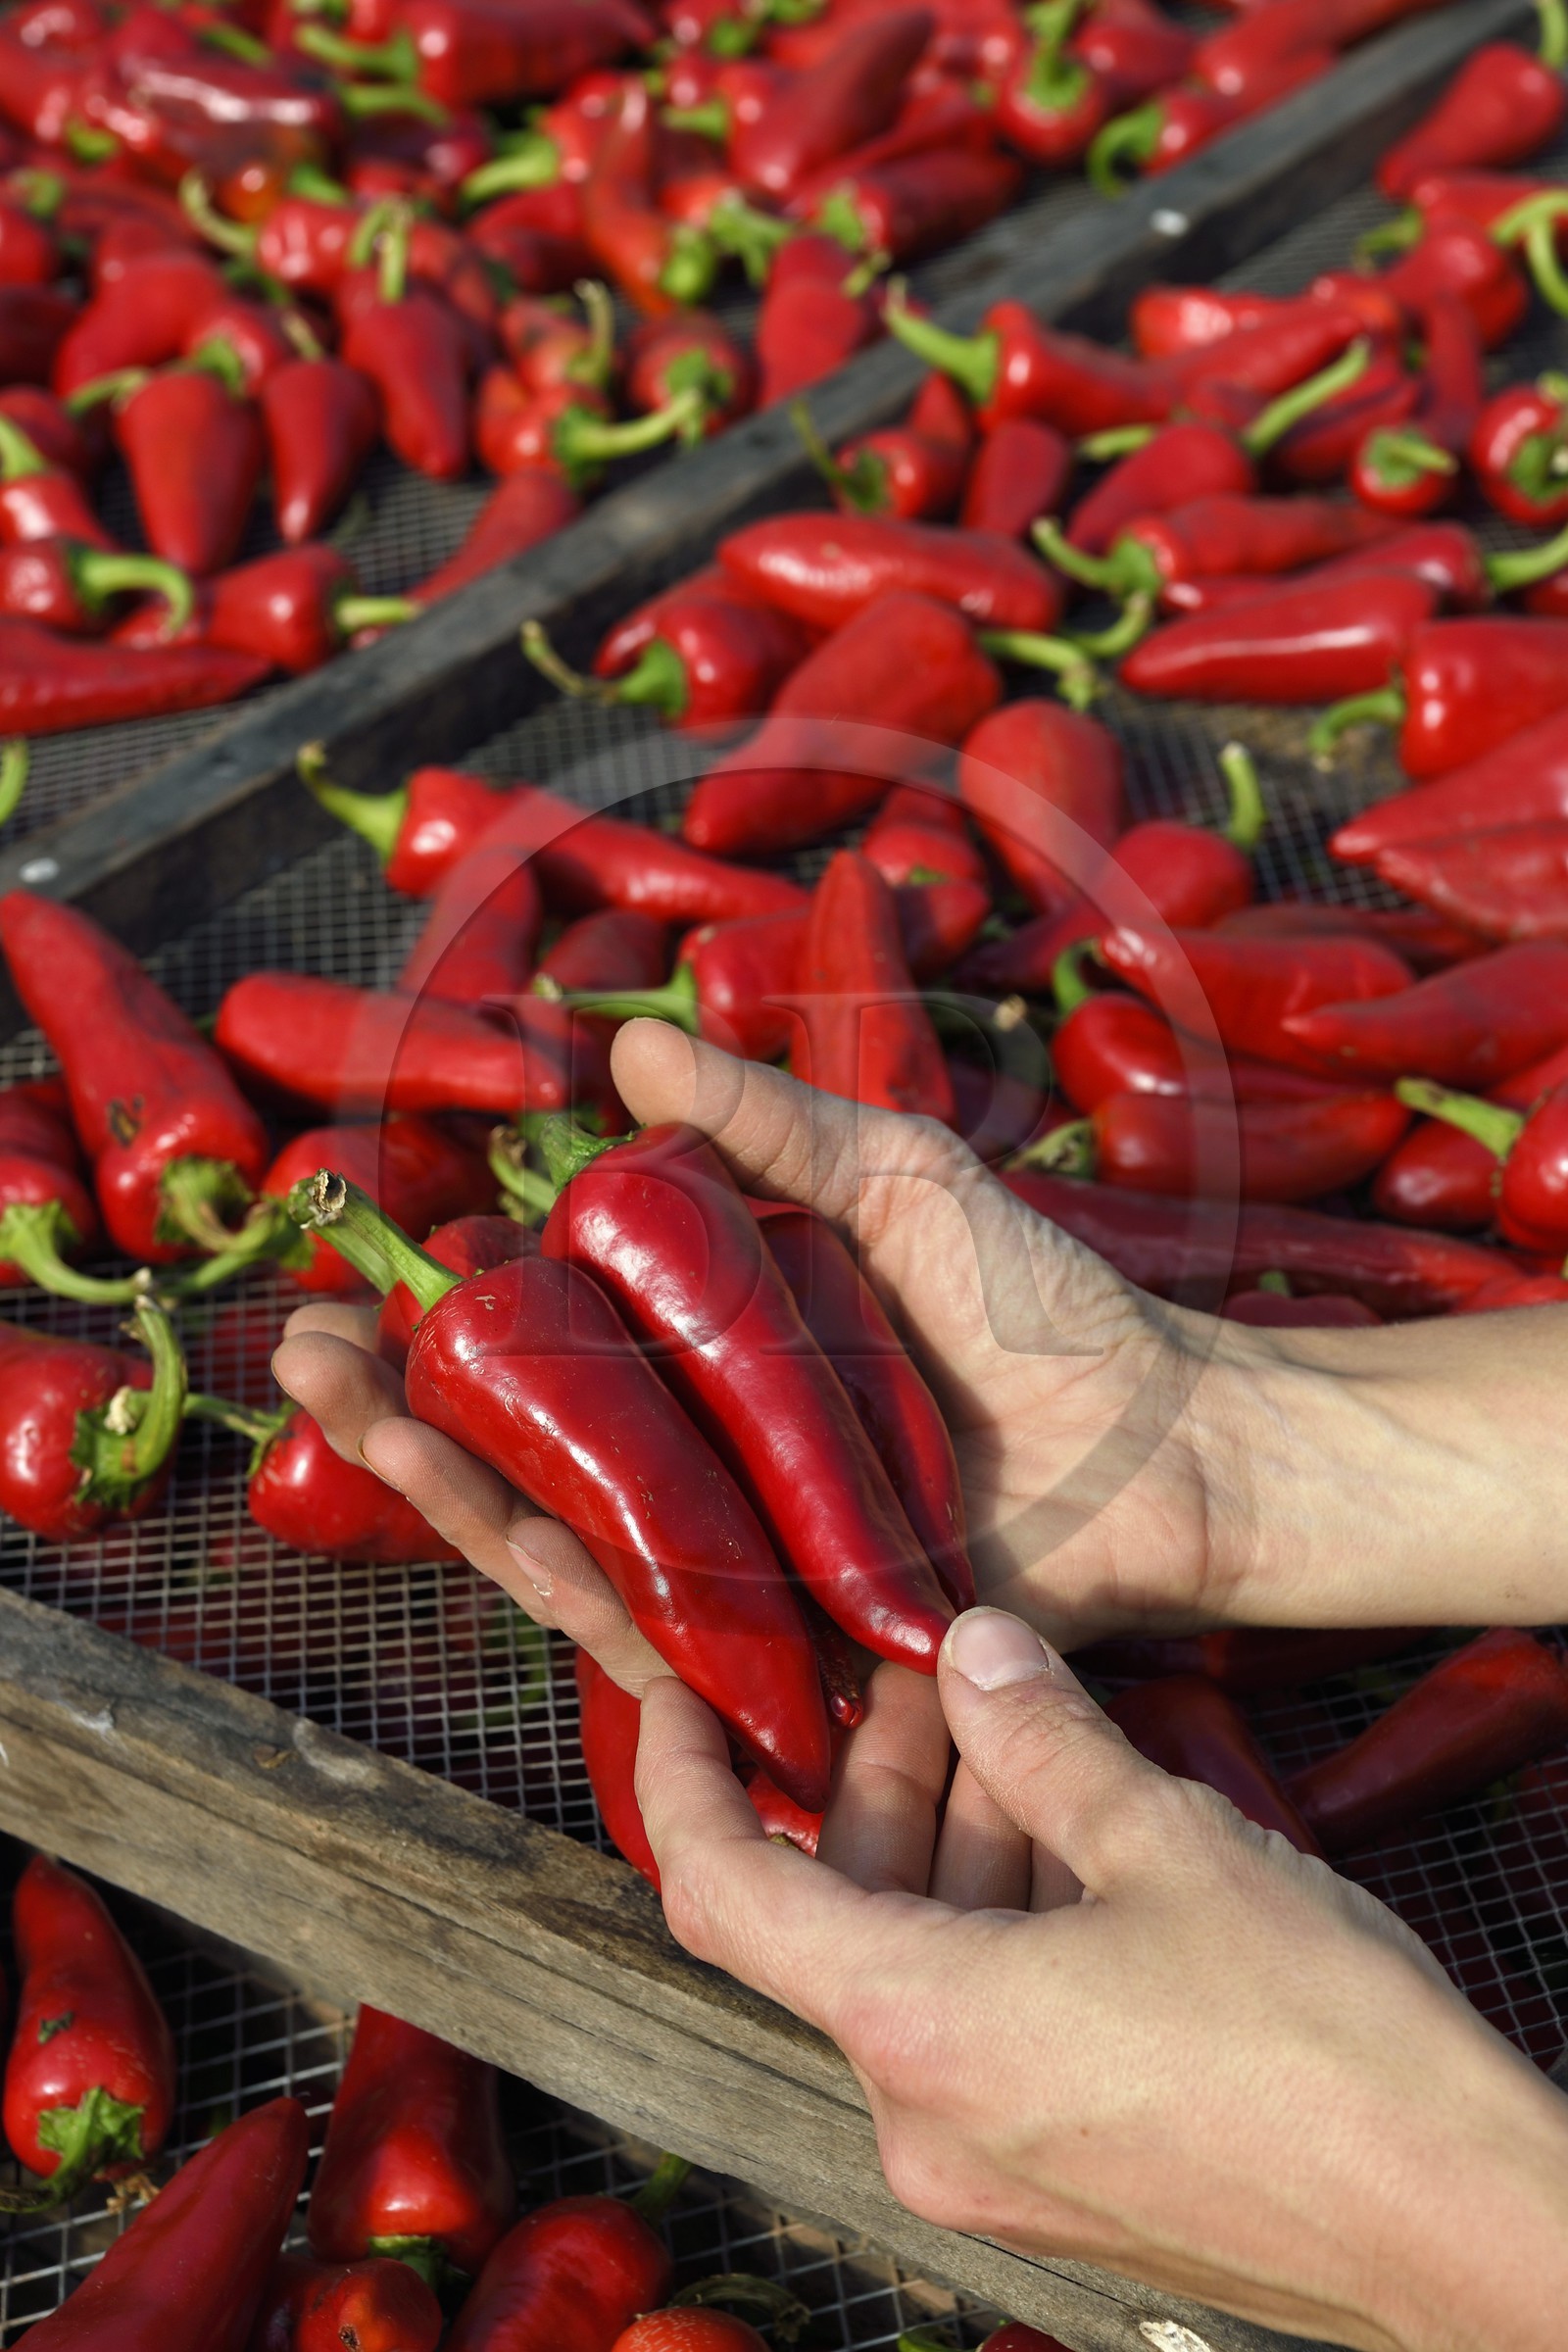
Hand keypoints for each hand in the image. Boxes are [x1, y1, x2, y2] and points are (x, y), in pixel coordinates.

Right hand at [274, 1018, 1260, 1662]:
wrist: (1170, 1444)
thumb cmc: (1047, 1311)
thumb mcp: (895, 1182)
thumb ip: (768, 1122)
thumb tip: (623, 1038)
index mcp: (721, 1371)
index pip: (556, 1352)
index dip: (454, 1320)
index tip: (365, 1264)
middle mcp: (712, 1472)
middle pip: (528, 1450)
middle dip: (404, 1404)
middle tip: (307, 1348)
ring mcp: (743, 1560)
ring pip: (561, 1531)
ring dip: (441, 1478)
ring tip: (338, 1405)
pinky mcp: (787, 1637)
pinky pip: (659, 1616)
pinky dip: (560, 1570)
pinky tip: (464, 1514)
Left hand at [637, 1609, 1567, 2351]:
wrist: (1459, 2224)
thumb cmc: (1325, 2046)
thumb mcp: (1170, 1845)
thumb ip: (1045, 1738)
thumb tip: (971, 1647)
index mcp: (914, 2027)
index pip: (721, 1887)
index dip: (681, 1775)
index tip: (679, 1693)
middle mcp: (921, 2113)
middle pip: (842, 1908)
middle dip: (886, 1775)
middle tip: (938, 1667)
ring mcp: (988, 2162)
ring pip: (926, 1959)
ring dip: (966, 1839)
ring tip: (1028, 1725)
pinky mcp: (1056, 2182)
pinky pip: (987, 2022)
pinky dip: (1011, 1919)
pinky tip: (1083, 1830)